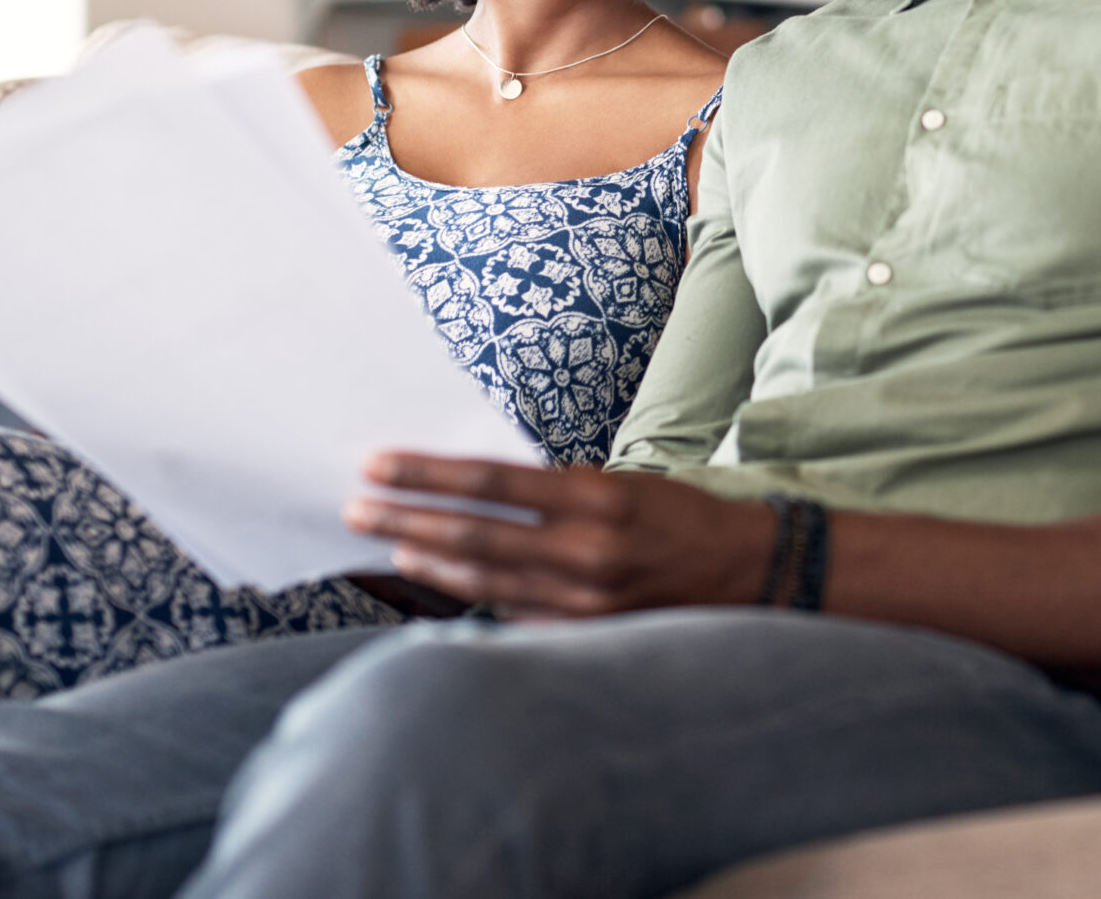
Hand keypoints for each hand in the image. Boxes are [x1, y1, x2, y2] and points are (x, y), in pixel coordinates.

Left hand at [344, 454, 775, 618]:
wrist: (746, 575)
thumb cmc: (677, 517)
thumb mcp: (621, 482)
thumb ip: (554, 489)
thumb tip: (476, 488)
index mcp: (595, 500)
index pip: (490, 483)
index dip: (425, 474)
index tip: (376, 464)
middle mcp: (585, 554)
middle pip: (472, 535)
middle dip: (404, 520)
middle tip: (354, 509)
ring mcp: (582, 603)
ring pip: (482, 581)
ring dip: (426, 561)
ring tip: (387, 545)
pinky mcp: (583, 636)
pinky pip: (511, 613)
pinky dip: (469, 594)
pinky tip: (439, 580)